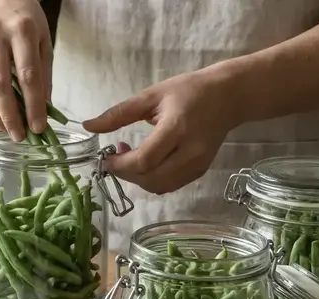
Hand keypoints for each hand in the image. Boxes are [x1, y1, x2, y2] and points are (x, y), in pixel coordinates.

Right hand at [0, 0, 50, 141]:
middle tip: (19, 136)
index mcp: (22, 30)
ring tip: (6, 129)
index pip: (28, 75)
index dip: (33, 105)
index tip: (39, 127)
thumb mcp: (43, 38)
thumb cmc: (23, 17)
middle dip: (10, 115)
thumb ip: (44, 72)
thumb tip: (43, 107)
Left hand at [82, 68, 243, 194]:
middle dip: (126, 174)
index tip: (106, 156)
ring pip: (160, 187)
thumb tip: (89, 127)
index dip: (120, 164)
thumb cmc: (189, 91)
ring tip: (130, 158)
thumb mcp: (151, 95)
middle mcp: (190, 152)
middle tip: (116, 157)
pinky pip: (170, 186)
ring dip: (138, 179)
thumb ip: (118, 113)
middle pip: (150, 179)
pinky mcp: (200, 171)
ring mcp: (198, 165)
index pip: (144, 160)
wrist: (229, 96)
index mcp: (177, 128)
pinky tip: (147, 163)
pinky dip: (152, 180)